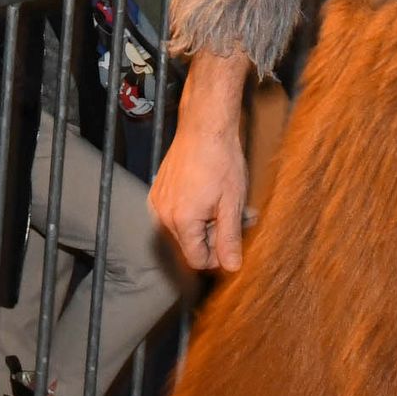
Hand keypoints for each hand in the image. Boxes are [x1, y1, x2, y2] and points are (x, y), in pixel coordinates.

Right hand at [150, 75, 252, 273]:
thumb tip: (232, 267)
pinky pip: (176, 214)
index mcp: (181, 221)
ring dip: (206, 223)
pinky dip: (194, 211)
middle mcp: (163, 215)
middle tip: (238, 218)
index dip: (218, 256)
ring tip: (226, 204)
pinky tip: (210, 195)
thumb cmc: (220, 161)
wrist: (204, 128)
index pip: (197, 260)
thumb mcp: (231, 204)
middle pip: (190, 245)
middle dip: (214, 237)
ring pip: (185, 229)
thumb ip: (229, 239)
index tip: (234, 241)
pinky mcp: (159, 192)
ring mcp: (158, 202)